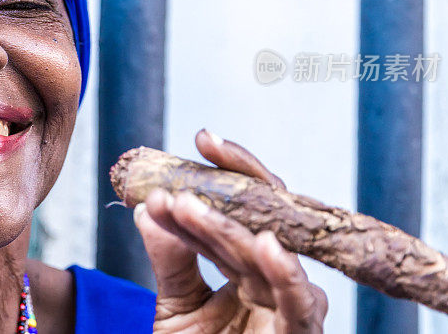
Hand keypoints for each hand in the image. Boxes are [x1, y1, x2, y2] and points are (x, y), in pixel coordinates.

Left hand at [134, 130, 326, 332]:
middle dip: (228, 188)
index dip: (225, 175)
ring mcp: (290, 309)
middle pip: (263, 221)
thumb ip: (170, 259)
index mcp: (248, 269)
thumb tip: (147, 207)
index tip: (201, 139)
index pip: (244, 210)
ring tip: (191, 207)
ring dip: (232, 229)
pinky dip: (285, 272)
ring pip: (273, 255)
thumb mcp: (174, 308)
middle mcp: (274, 282)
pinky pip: (300, 304)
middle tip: (196, 156)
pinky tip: (263, 243)